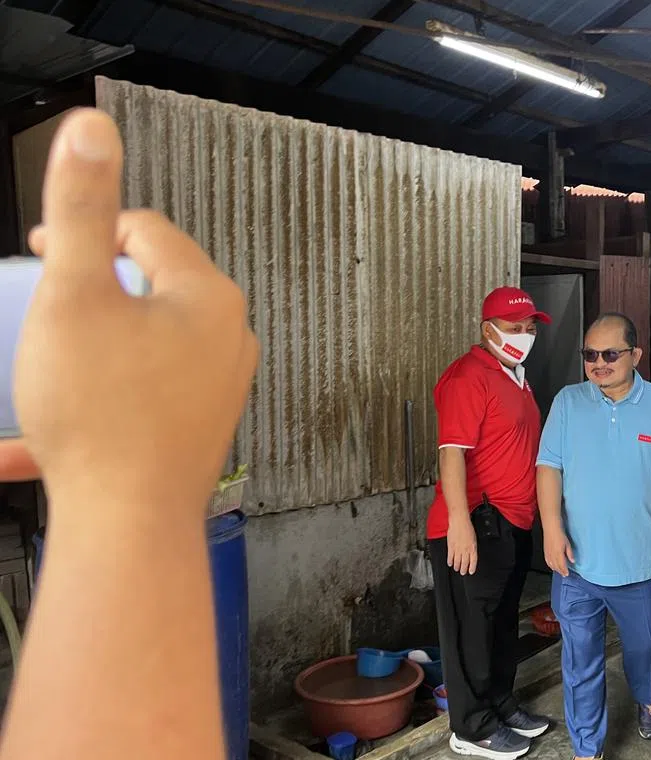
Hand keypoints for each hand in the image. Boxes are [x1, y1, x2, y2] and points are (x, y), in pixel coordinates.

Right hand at [0, 109, 257, 518]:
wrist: (128, 524)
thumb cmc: (101, 414)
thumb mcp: (74, 295)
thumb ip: (80, 209)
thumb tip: (93, 126)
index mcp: (209, 296)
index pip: (145, 232)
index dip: (85, 231)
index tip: (43, 249)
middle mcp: (228, 338)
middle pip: (150, 285)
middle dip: (92, 287)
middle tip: (47, 305)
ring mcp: (221, 385)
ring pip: (145, 341)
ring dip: (95, 343)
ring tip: (53, 364)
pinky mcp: (202, 426)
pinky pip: (145, 393)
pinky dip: (101, 396)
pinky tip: (44, 434)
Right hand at [447, 517, 477, 574]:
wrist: (459, 522)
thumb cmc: (467, 527)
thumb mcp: (474, 538)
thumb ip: (472, 546)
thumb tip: (471, 553)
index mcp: (473, 547)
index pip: (473, 561)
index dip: (472, 567)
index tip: (471, 571)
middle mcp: (466, 550)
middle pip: (465, 562)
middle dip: (464, 569)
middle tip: (463, 572)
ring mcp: (458, 549)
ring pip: (457, 561)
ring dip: (457, 566)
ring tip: (456, 569)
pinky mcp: (451, 546)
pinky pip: (450, 556)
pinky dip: (450, 561)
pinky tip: (450, 563)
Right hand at [544, 529, 574, 576]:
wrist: (551, 528)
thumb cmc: (560, 534)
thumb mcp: (567, 544)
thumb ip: (570, 553)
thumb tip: (572, 561)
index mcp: (558, 554)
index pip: (562, 565)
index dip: (564, 571)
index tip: (567, 574)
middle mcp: (552, 555)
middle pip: (556, 566)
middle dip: (560, 571)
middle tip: (564, 574)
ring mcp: (548, 554)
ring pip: (551, 565)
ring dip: (555, 569)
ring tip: (559, 571)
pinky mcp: (545, 552)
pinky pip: (547, 561)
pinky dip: (550, 565)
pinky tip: (552, 566)